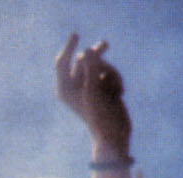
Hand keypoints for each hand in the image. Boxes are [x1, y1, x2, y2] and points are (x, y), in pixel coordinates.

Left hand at [55, 34, 131, 157]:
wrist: (115, 136)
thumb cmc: (100, 117)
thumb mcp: (94, 91)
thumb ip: (91, 68)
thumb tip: (88, 50)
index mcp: (65, 89)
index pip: (62, 62)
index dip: (68, 47)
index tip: (76, 35)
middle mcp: (75, 87)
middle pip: (83, 59)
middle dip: (96, 56)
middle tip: (105, 44)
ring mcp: (90, 86)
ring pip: (100, 65)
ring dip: (110, 72)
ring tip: (115, 89)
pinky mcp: (103, 87)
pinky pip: (110, 72)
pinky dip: (116, 80)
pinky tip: (119, 94)